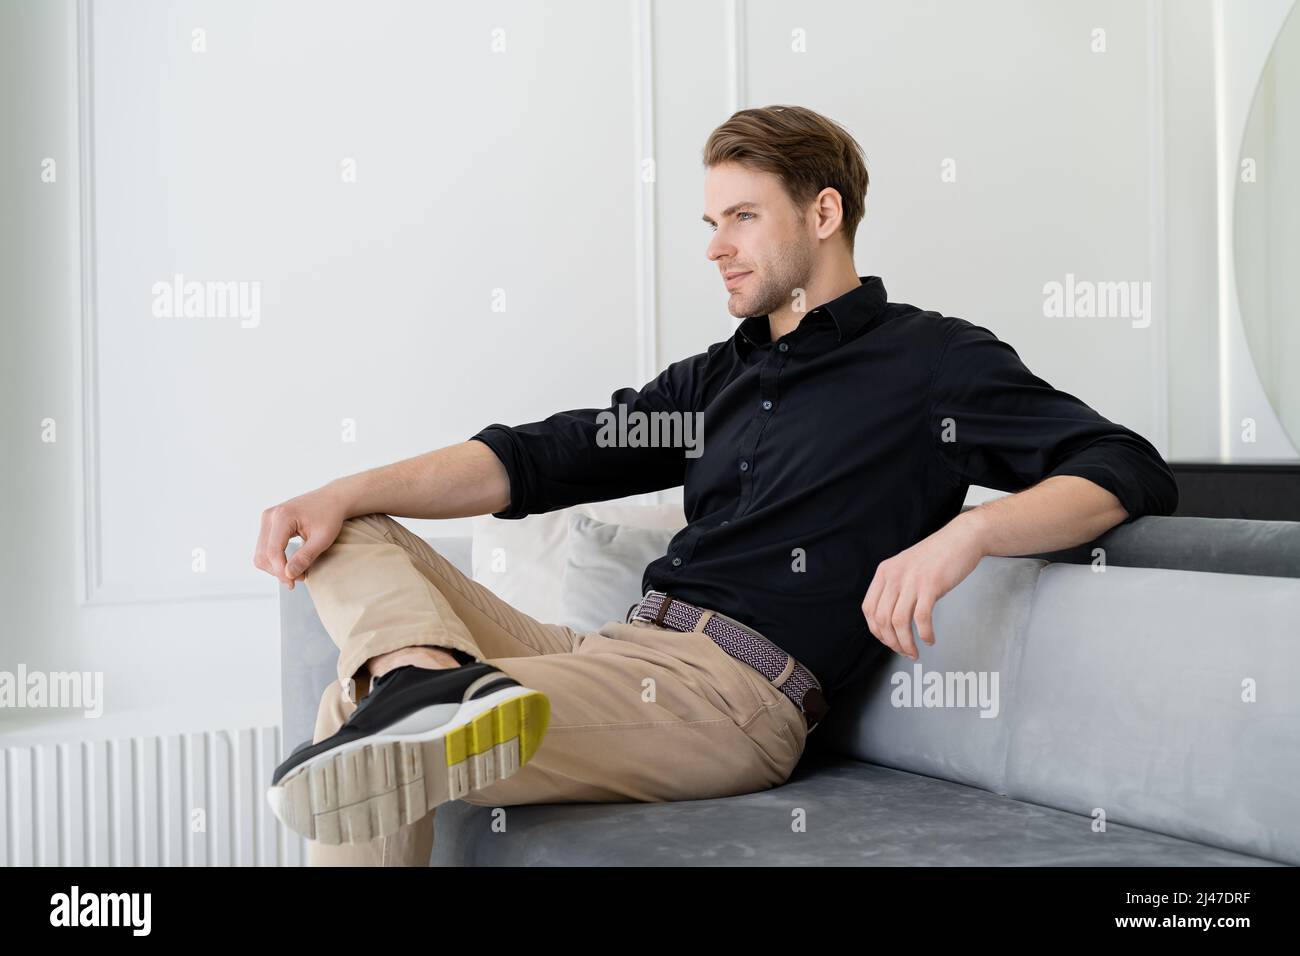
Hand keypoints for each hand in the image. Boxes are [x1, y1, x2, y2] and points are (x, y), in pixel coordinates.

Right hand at [253, 483, 349, 588]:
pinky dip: (275, 560)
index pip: (273, 551)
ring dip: (276, 567)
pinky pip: (265, 548)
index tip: (294, 582)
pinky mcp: (269, 524)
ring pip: (261, 553)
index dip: (281, 571)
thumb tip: (288, 575)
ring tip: (296, 573)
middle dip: (278, 571)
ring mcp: (267, 519)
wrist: (332, 499)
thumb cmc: (330, 516)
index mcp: (282, 516)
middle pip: (263, 555)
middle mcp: (270, 516)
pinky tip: (290, 565)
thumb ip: (305, 557)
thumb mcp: (322, 539)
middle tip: (298, 579)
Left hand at [861, 515, 986, 659]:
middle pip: (882, 619)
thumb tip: (891, 618)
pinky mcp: (931, 585)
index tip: (887, 641)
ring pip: (899, 622)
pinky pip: (921, 618)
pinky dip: (924, 634)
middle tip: (903, 651)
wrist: (961, 538)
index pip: (869, 608)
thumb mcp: (906, 567)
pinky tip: (929, 639)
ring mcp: (912, 580)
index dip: (876, 630)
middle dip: (891, 642)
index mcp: (884, 572)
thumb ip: (896, 587)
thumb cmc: (937, 555)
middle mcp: (894, 576)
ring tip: (914, 652)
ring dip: (905, 643)